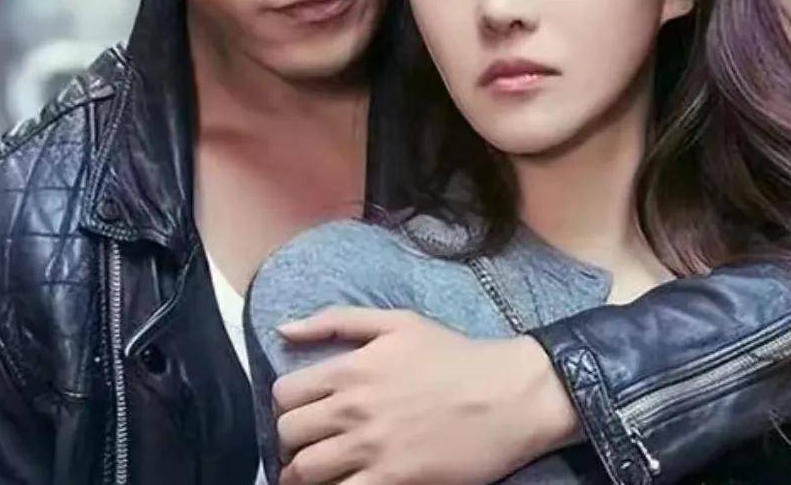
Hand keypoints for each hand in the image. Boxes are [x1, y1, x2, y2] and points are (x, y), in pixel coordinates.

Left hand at [272, 307, 580, 484]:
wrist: (507, 394)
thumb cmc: (453, 355)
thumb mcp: (396, 322)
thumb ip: (335, 321)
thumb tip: (282, 329)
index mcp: (350, 369)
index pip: (284, 393)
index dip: (288, 405)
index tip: (303, 412)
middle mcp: (352, 409)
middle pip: (289, 434)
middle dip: (292, 442)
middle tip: (309, 445)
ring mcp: (371, 448)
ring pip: (304, 472)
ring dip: (301, 475)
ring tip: (314, 474)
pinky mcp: (393, 480)